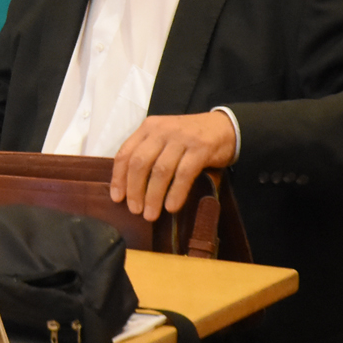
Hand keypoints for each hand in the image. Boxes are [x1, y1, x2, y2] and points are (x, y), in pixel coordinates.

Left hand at [111, 112, 236, 220]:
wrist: (225, 127)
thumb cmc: (189, 138)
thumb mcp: (163, 139)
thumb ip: (148, 154)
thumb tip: (129, 187)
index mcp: (148, 128)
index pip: (125, 153)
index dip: (118, 177)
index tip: (117, 198)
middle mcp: (161, 130)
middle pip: (140, 163)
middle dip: (134, 189)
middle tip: (135, 210)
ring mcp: (181, 138)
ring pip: (160, 170)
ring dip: (153, 196)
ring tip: (150, 215)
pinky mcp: (201, 148)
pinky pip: (184, 174)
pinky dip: (176, 193)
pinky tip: (171, 207)